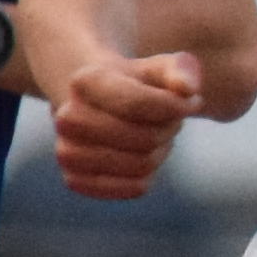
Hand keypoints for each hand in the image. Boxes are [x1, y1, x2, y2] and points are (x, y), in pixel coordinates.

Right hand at [51, 47, 201, 199]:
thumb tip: (187, 89)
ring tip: (152, 134)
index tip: (190, 102)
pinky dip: (149, 175)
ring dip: (160, 152)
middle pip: (145, 138)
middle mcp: (67, 118)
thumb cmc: (139, 84)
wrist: (101, 105)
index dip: (176, 107)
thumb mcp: (162, 68)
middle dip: (168, 129)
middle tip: (167, 120)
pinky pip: (134, 187)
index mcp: (85, 82)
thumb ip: (182, 70)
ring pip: (142, 164)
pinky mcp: (75, 180)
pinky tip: (139, 155)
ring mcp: (66, 151)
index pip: (138, 103)